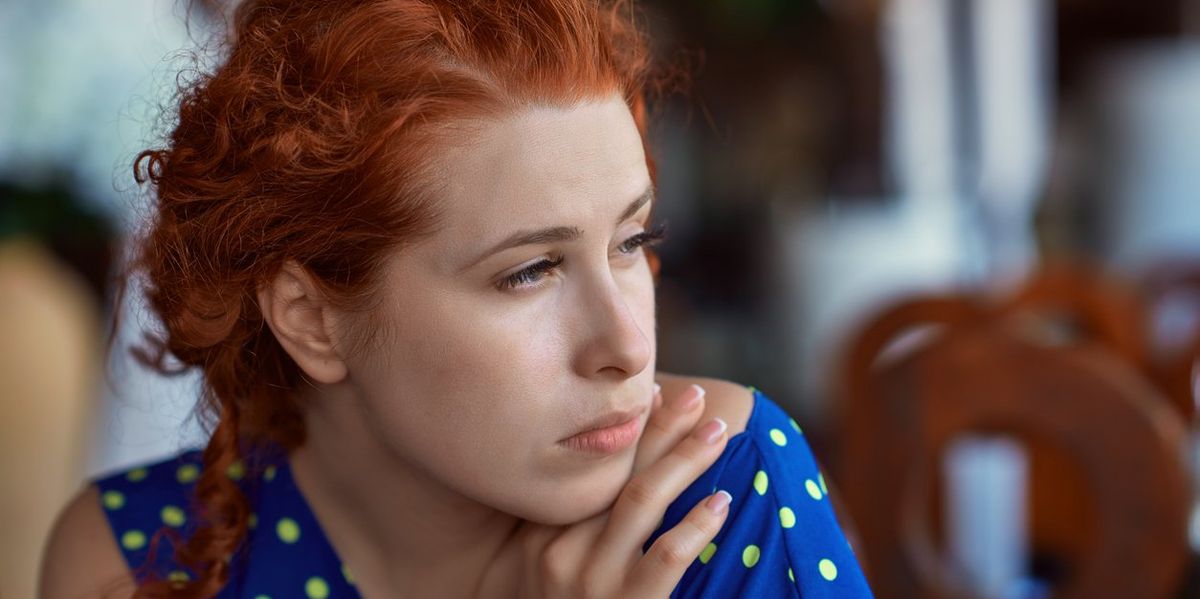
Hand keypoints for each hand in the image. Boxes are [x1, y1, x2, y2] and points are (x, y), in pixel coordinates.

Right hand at [507, 383, 729, 597]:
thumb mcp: (553, 576)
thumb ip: (578, 534)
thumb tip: (627, 481)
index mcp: (542, 537)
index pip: (591, 469)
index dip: (628, 430)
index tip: (657, 391)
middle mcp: (559, 553)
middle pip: (618, 474)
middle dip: (660, 428)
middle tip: (698, 397)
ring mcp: (592, 583)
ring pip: (643, 501)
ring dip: (684, 459)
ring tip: (718, 433)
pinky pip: (666, 557)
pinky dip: (696, 525)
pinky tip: (721, 502)